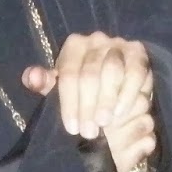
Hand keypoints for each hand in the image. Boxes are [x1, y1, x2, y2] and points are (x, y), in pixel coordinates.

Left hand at [22, 33, 155, 171]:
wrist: (115, 86)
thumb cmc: (83, 89)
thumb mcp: (60, 88)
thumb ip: (44, 84)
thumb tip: (32, 77)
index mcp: (74, 45)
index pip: (68, 73)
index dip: (69, 102)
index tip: (71, 127)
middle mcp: (96, 40)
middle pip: (89, 73)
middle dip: (88, 105)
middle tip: (88, 131)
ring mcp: (119, 45)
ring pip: (112, 71)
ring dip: (107, 100)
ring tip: (103, 123)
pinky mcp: (138, 54)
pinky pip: (135, 72)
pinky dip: (128, 93)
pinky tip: (120, 112)